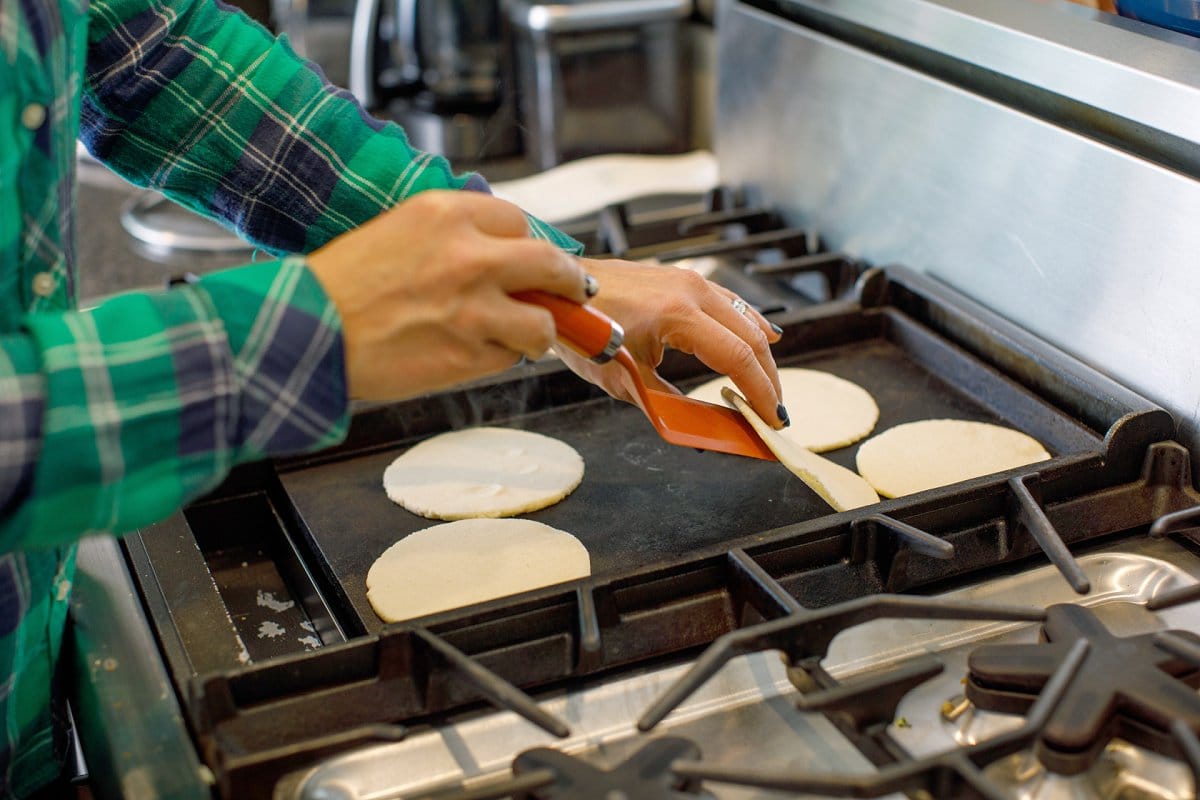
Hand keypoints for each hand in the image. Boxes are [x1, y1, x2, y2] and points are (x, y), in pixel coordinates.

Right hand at [306, 191, 588, 400]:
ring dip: (537, 332)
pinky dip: (498, 359)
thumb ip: (454, 237)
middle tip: (575, 294)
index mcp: (447, 214)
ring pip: (542, 323)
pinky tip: (467, 353)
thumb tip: (502, 254)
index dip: (530, 244)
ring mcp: (475, 308)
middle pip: (552, 265)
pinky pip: (508, 358)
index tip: (536, 259)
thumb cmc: (343, 286)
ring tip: (520, 336)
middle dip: (569, 283)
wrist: (308, 332)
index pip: (519, 222)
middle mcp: (470, 255)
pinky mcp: (471, 353)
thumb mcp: (398, 231)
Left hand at [555, 258, 787, 427]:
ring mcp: (689, 280)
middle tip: (774, 411)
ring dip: (761, 354)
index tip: (772, 419)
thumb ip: (666, 403)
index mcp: (677, 315)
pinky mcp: (684, 279)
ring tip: (768, 386)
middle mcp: (691, 291)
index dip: (761, 392)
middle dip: (768, 378)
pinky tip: (764, 338)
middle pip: (751, 338)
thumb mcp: (623, 378)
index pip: (739, 357)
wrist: (560, 291)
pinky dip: (749, 325)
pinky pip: (730, 303)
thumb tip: (701, 427)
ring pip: (745, 318)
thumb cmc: (583, 330)